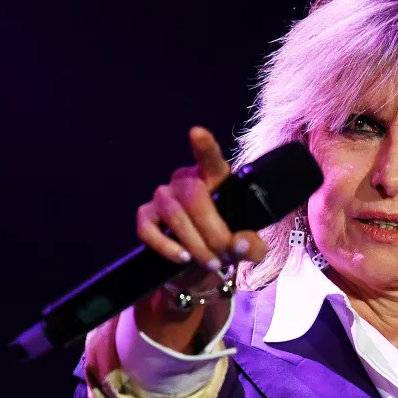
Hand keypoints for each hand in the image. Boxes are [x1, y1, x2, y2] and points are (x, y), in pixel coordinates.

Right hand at [132, 127, 267, 351]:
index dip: (203, 147)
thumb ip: (251, 246)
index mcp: (215, 178)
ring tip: (212, 263)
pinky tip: (183, 258)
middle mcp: (185, 180)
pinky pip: (147, 228)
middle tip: (225, 256)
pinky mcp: (146, 216)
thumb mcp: (247, 246)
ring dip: (195, 243)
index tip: (197, 133)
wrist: (203, 263)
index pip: (209, 159)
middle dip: (212, 230)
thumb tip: (239, 244)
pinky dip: (166, 246)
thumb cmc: (227, 243)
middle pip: (192, 195)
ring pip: (173, 213)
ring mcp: (162, 196)